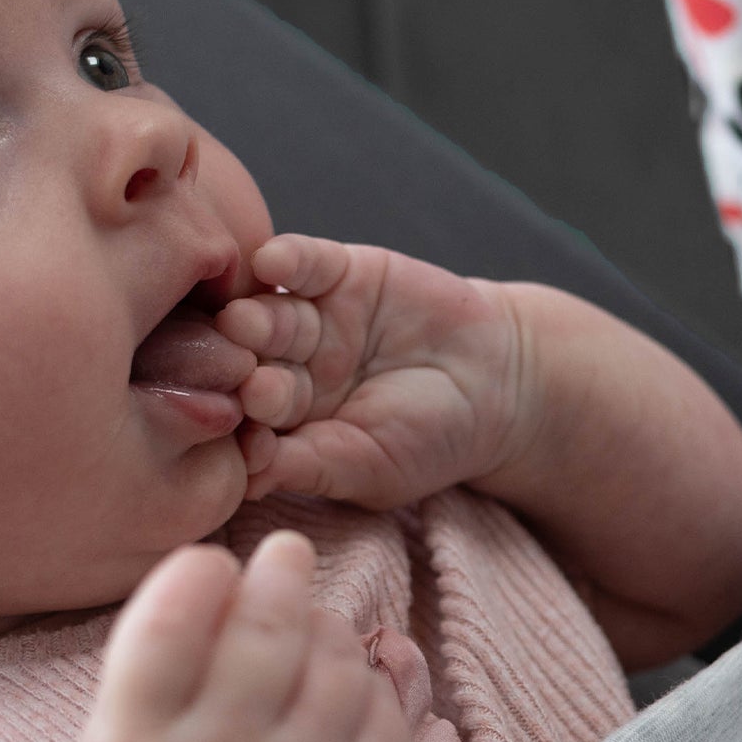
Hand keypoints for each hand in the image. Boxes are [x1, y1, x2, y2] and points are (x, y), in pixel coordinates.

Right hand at [72, 529, 413, 741]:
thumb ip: (150, 658)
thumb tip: (224, 562)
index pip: (171, 621)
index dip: (198, 573)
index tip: (211, 563)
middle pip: (265, 623)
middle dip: (280, 571)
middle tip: (286, 552)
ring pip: (332, 650)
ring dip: (320, 626)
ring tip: (300, 639)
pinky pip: (379, 694)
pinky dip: (359, 680)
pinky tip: (332, 697)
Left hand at [217, 236, 535, 508]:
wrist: (498, 383)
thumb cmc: (431, 440)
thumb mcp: (371, 468)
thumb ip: (309, 467)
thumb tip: (245, 482)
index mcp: (284, 423)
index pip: (247, 424)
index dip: (243, 429)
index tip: (245, 438)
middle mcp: (286, 367)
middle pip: (250, 366)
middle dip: (243, 372)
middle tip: (245, 379)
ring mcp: (309, 319)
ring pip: (270, 315)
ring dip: (256, 319)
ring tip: (246, 322)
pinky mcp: (338, 272)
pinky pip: (304, 262)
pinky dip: (286, 260)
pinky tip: (271, 263)